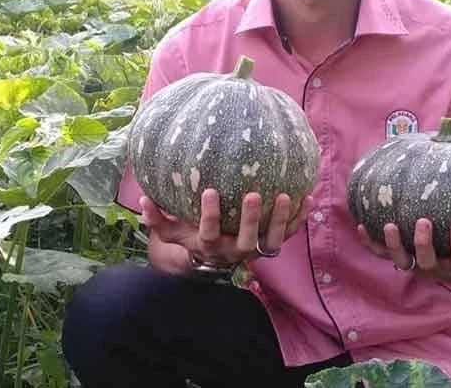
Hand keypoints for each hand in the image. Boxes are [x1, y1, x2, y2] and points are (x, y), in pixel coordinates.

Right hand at [140, 188, 312, 267]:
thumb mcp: (170, 231)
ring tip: (284, 196)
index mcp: (210, 246)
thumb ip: (156, 218)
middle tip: (252, 194)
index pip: (209, 234)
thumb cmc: (190, 237)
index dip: (210, 216)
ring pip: (271, 241)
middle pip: (245, 242)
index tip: (210, 192)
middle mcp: (234, 252)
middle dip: (250, 220)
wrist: (212, 259)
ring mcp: (255, 249)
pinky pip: (288, 234)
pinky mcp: (270, 243)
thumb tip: (142, 199)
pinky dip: (299, 218)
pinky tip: (308, 197)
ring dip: (279, 220)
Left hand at [357, 220, 450, 282]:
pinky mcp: (396, 258)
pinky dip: (369, 241)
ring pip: (401, 260)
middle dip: (423, 243)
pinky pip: (379, 253)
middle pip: (425, 262)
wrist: (449, 263)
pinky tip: (361, 224)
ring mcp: (414, 264)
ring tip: (390, 225)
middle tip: (422, 222)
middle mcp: (434, 268)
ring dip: (393, 244)